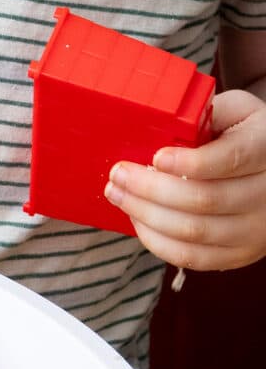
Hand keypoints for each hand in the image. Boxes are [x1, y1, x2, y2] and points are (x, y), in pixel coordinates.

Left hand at [107, 89, 265, 270]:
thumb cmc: (241, 134)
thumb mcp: (234, 112)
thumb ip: (203, 116)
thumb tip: (158, 128)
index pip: (230, 160)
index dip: (189, 162)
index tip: (156, 157)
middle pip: (204, 200)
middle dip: (150, 189)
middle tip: (118, 174)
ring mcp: (257, 229)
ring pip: (193, 231)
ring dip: (144, 214)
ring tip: (117, 194)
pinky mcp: (240, 253)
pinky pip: (191, 257)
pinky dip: (156, 240)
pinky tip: (137, 218)